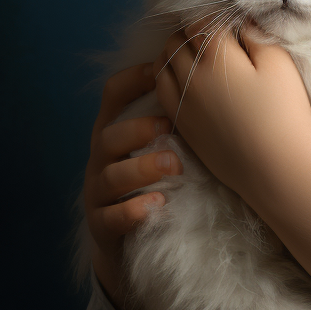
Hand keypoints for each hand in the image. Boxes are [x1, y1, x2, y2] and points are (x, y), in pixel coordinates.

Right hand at [83, 61, 183, 309]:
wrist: (130, 240)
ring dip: (142, 168)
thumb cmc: (155, 178)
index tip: (158, 69)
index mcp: (116, 129)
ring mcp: (99, 193)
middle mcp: (102, 158)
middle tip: (169, 125)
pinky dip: (134, 210)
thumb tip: (211, 74)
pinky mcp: (102, 225)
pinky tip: (158, 202)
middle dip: (137, 128)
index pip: (113, 94)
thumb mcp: (161, 141)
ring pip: (110, 177)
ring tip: (174, 165)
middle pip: (107, 136)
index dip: (132, 78)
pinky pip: (111, 218)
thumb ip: (174, 114)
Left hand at [152, 22, 310, 198]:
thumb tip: (240, 19)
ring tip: (199, 52)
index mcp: (217, 58)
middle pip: (177, 39)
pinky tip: (187, 77)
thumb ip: (257, 35)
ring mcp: (182, 102)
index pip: (203, 21)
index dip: (215, 15)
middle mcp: (191, 76)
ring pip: (162, 63)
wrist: (275, 165)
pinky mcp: (181, 123)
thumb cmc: (284, 111)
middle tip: (216, 33)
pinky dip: (168, 76)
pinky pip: (161, 90)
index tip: (230, 18)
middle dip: (193, 30)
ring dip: (176, 51)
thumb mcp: (279, 64)